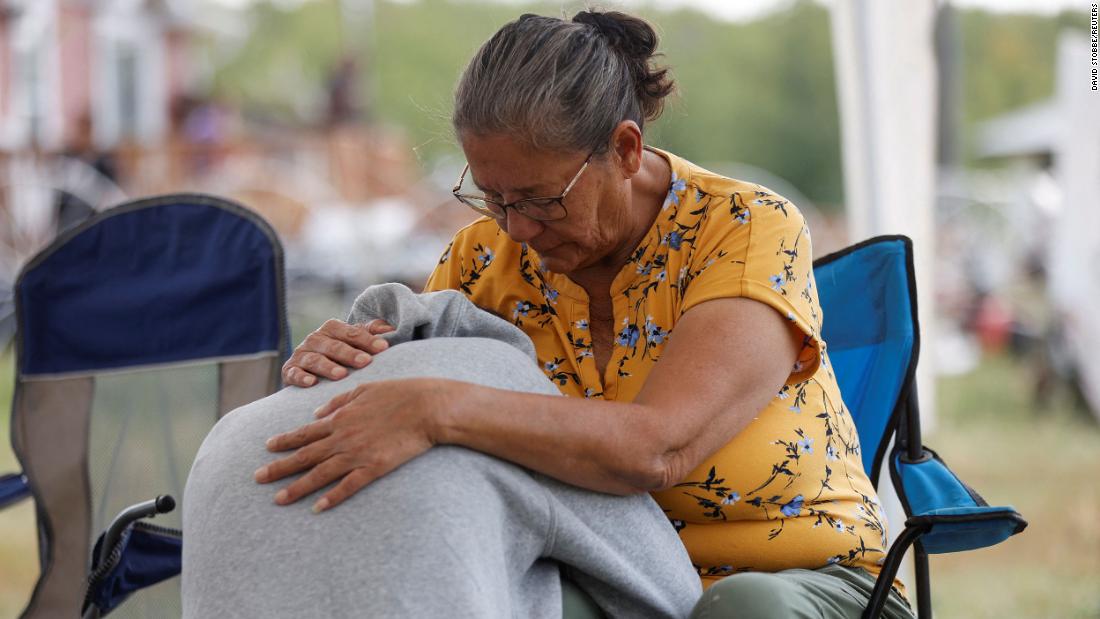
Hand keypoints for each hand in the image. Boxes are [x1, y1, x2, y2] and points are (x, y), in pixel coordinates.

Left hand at [254, 378, 452, 511]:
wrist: (427, 408)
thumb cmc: (400, 394)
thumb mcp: (365, 389)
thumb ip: (339, 401)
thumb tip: (319, 413)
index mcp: (340, 418)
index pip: (305, 432)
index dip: (284, 441)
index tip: (266, 447)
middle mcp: (342, 438)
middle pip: (304, 456)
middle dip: (278, 467)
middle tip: (256, 478)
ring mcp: (357, 454)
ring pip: (319, 474)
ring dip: (297, 487)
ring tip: (278, 499)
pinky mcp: (374, 468)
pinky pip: (348, 486)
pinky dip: (331, 498)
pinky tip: (317, 508)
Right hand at [282, 318, 394, 386]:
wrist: (308, 370)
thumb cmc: (340, 354)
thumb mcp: (354, 341)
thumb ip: (370, 332)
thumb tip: (391, 329)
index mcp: (332, 328)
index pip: (351, 332)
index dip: (367, 339)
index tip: (383, 348)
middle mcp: (315, 338)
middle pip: (334, 345)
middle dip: (350, 353)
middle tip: (365, 362)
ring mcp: (301, 354)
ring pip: (315, 359)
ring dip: (328, 367)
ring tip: (341, 374)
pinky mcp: (289, 370)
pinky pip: (294, 373)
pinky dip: (301, 377)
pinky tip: (312, 383)